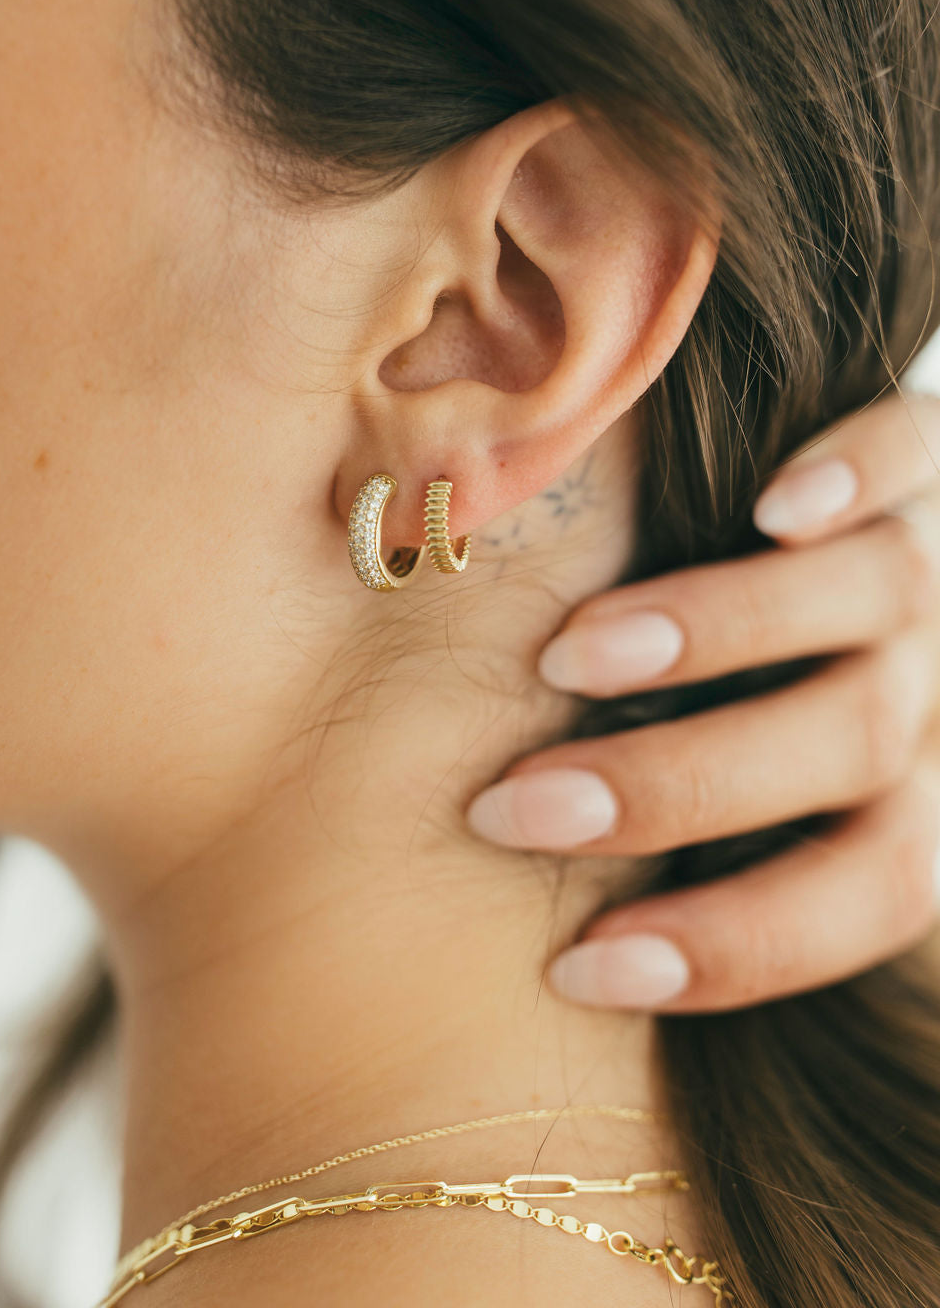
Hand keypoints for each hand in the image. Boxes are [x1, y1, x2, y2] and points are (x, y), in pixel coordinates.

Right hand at [466, 391, 939, 1011]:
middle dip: (674, 789)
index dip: (732, 946)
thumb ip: (705, 826)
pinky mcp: (936, 445)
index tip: (573, 968)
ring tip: (571, 657)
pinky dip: (851, 474)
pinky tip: (765, 507)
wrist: (908, 529)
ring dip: (718, 634)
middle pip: (852, 743)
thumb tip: (540, 939)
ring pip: (877, 597)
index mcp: (931, 787)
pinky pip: (915, 447)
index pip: (872, 891)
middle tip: (515, 809)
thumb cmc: (791, 694)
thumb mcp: (779, 782)